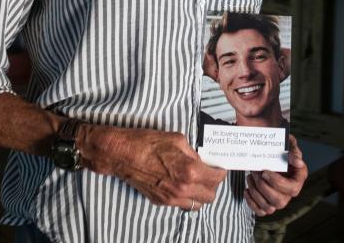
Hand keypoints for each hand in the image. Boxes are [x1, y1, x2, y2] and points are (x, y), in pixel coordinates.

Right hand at [79, 124, 226, 209]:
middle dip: (213, 184)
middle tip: (209, 173)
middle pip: (210, 196)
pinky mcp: (160, 202)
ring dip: (201, 193)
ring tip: (197, 180)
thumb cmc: (148, 143)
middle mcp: (182, 188)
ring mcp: (171, 198)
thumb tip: (202, 159)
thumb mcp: (178, 139)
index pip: (217, 178)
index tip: (219, 166)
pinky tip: (181, 184)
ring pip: (197, 204)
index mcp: (190, 171)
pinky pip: (181, 204)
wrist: (122, 155)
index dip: (220, 171)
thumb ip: (194, 153)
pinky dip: (186, 196)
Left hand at [245, 135, 307, 215]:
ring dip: (256, 193)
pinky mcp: (267, 203)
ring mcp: (278, 199)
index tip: (265, 172)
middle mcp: (289, 192)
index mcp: (298, 178)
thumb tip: (297, 161)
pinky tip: (247, 189)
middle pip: (279, 201)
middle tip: (255, 172)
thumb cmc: (280, 148)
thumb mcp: (288, 144)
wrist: (269, 152)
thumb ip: (293, 150)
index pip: (292, 189)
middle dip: (263, 187)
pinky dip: (251, 202)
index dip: (277, 183)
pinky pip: (260, 211)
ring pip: (269, 207)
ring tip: (250, 177)